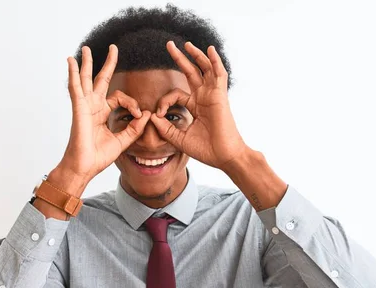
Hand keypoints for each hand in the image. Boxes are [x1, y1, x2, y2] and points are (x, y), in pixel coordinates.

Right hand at [58, 44, 151, 183]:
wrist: (84, 168)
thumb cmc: (98, 157)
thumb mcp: (122, 141)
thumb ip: (134, 128)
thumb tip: (147, 114)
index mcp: (102, 114)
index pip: (119, 97)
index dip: (132, 103)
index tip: (138, 116)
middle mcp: (93, 107)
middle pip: (101, 80)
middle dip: (107, 64)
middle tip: (113, 48)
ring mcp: (84, 107)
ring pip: (86, 80)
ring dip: (87, 63)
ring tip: (86, 48)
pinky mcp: (78, 109)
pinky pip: (75, 88)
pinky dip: (73, 74)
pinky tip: (71, 62)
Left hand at [150, 41, 249, 171]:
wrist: (223, 157)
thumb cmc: (206, 150)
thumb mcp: (179, 139)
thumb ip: (165, 128)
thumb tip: (151, 117)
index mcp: (195, 107)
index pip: (175, 95)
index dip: (164, 101)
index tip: (158, 113)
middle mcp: (203, 98)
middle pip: (191, 72)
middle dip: (180, 58)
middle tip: (169, 45)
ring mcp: (212, 95)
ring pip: (204, 69)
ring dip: (196, 55)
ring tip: (186, 43)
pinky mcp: (220, 95)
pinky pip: (218, 74)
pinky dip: (215, 61)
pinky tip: (209, 49)